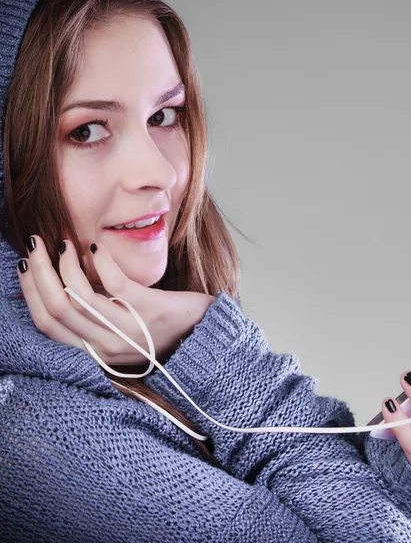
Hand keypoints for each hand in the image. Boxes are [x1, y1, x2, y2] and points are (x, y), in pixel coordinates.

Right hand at [17, 235, 215, 366]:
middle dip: (39, 272)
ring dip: (65, 265)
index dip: (31, 292)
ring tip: (64, 242)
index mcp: (94, 350)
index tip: (26, 263)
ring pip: (79, 298)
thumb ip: (90, 310)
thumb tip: (56, 278)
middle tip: (35, 243)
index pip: (47, 325)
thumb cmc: (156, 324)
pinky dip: (100, 262)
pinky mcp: (150, 309)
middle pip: (57, 309)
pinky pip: (115, 284)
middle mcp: (107, 346)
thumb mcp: (117, 325)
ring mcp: (129, 329)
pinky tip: (94, 247)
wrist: (202, 333)